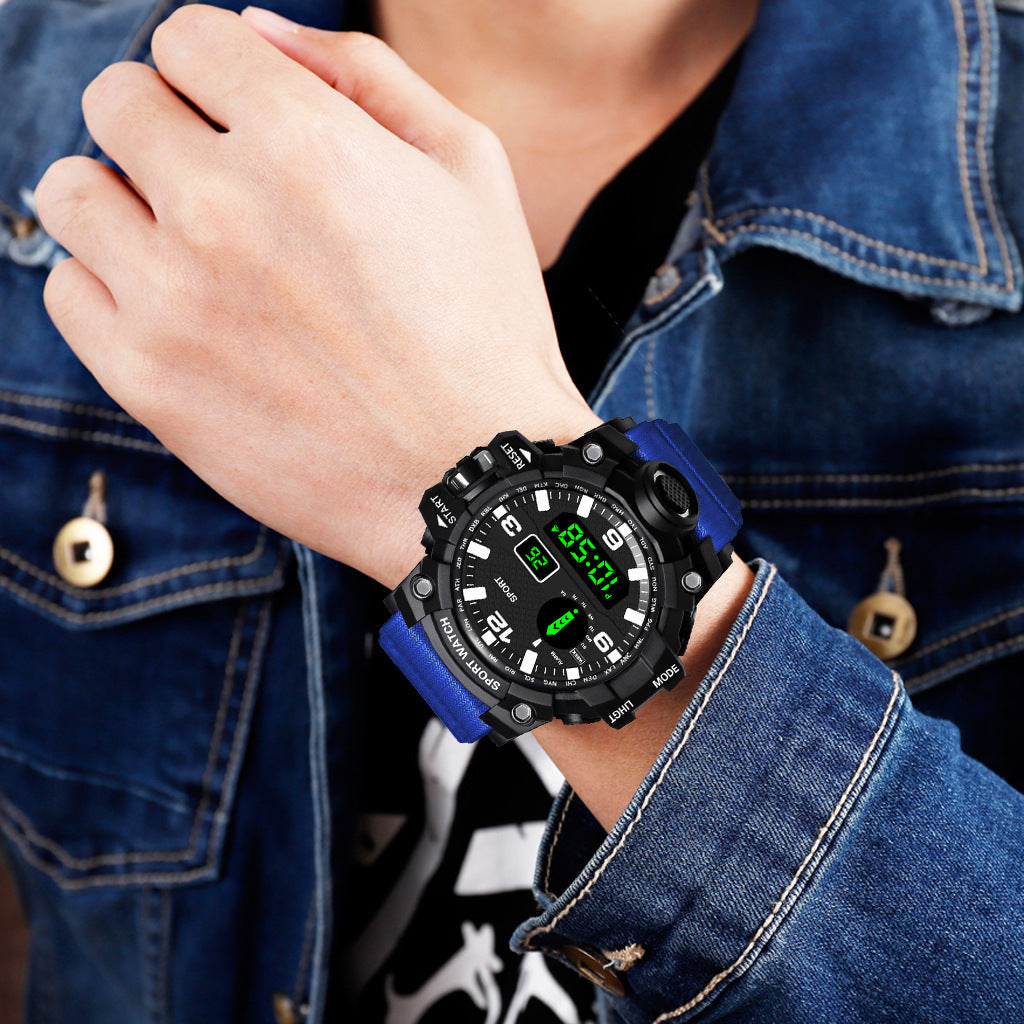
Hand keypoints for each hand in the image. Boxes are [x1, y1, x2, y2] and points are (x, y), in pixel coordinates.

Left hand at [35, 6, 597, 587]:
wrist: (473, 478)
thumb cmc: (487, 325)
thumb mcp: (471, 168)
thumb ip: (364, 72)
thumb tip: (257, 31)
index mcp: (304, 138)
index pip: (187, 38)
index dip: (217, 70)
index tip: (238, 116)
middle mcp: (220, 207)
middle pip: (115, 103)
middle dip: (166, 126)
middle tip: (221, 186)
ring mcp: (173, 299)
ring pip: (70, 192)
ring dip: (122, 200)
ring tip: (187, 247)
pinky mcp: (149, 382)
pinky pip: (66, 293)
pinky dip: (108, 287)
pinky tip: (175, 311)